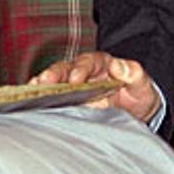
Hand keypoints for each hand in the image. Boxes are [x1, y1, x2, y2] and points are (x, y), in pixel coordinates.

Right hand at [30, 51, 161, 123]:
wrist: (136, 111)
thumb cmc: (137, 93)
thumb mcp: (142, 83)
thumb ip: (133, 73)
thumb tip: (119, 65)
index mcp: (100, 63)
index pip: (87, 62)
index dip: (80, 70)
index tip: (76, 79)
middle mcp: (82, 71)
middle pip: (64, 68)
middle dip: (53, 75)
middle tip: (44, 82)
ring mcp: (72, 86)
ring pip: (54, 81)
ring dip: (43, 85)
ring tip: (32, 91)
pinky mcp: (67, 100)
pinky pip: (52, 97)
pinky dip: (41, 98)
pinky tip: (32, 103)